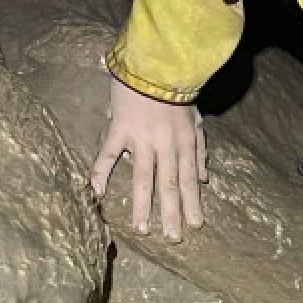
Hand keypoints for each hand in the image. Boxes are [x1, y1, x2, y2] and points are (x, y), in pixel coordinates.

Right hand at [91, 76, 206, 239]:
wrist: (156, 65)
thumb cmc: (177, 93)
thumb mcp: (196, 121)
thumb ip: (199, 151)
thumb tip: (204, 179)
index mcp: (184, 144)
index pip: (190, 180)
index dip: (193, 203)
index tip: (196, 226)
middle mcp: (165, 146)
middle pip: (170, 184)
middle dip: (172, 213)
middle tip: (173, 238)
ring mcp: (142, 139)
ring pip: (143, 177)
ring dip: (142, 205)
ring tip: (142, 230)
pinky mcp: (119, 129)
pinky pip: (108, 154)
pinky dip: (101, 172)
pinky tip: (98, 193)